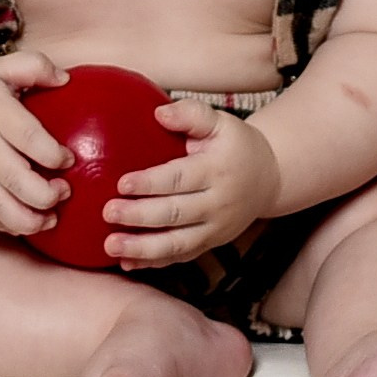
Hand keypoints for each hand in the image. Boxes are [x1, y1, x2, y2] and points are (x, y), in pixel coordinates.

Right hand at [0, 53, 71, 236]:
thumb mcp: (0, 66)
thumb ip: (35, 66)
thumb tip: (65, 80)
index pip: (26, 137)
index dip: (52, 153)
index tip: (69, 158)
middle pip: (14, 179)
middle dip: (45, 194)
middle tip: (65, 191)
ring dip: (28, 219)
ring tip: (51, 218)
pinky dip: (2, 226)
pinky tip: (24, 224)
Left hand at [101, 100, 282, 267]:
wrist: (269, 178)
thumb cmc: (236, 145)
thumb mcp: (220, 122)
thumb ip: (191, 114)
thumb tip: (159, 112)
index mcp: (217, 171)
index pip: (180, 179)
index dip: (150, 182)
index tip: (122, 183)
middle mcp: (218, 204)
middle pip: (175, 214)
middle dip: (139, 216)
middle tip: (108, 212)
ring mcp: (215, 229)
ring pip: (177, 244)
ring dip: (142, 248)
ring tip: (111, 245)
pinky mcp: (210, 244)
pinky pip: (180, 257)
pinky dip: (153, 263)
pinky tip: (127, 263)